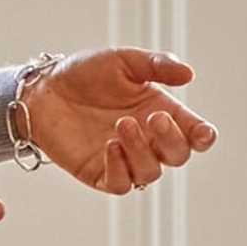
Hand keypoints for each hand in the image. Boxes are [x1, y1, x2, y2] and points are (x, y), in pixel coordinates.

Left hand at [24, 48, 214, 195]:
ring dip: (141, 151)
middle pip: (179, 156)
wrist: (42, 89)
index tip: (201, 132)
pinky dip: (120, 169)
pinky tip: (109, 146)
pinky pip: (120, 184)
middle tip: (154, 118)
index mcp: (162, 113)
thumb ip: (157, 65)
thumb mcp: (124, 61)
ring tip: (121, 125)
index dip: (204, 137)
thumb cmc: (84, 73)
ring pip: (150, 173)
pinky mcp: (98, 172)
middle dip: (172, 140)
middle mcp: (148, 140)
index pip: (195, 134)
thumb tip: (188, 73)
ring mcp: (124, 159)